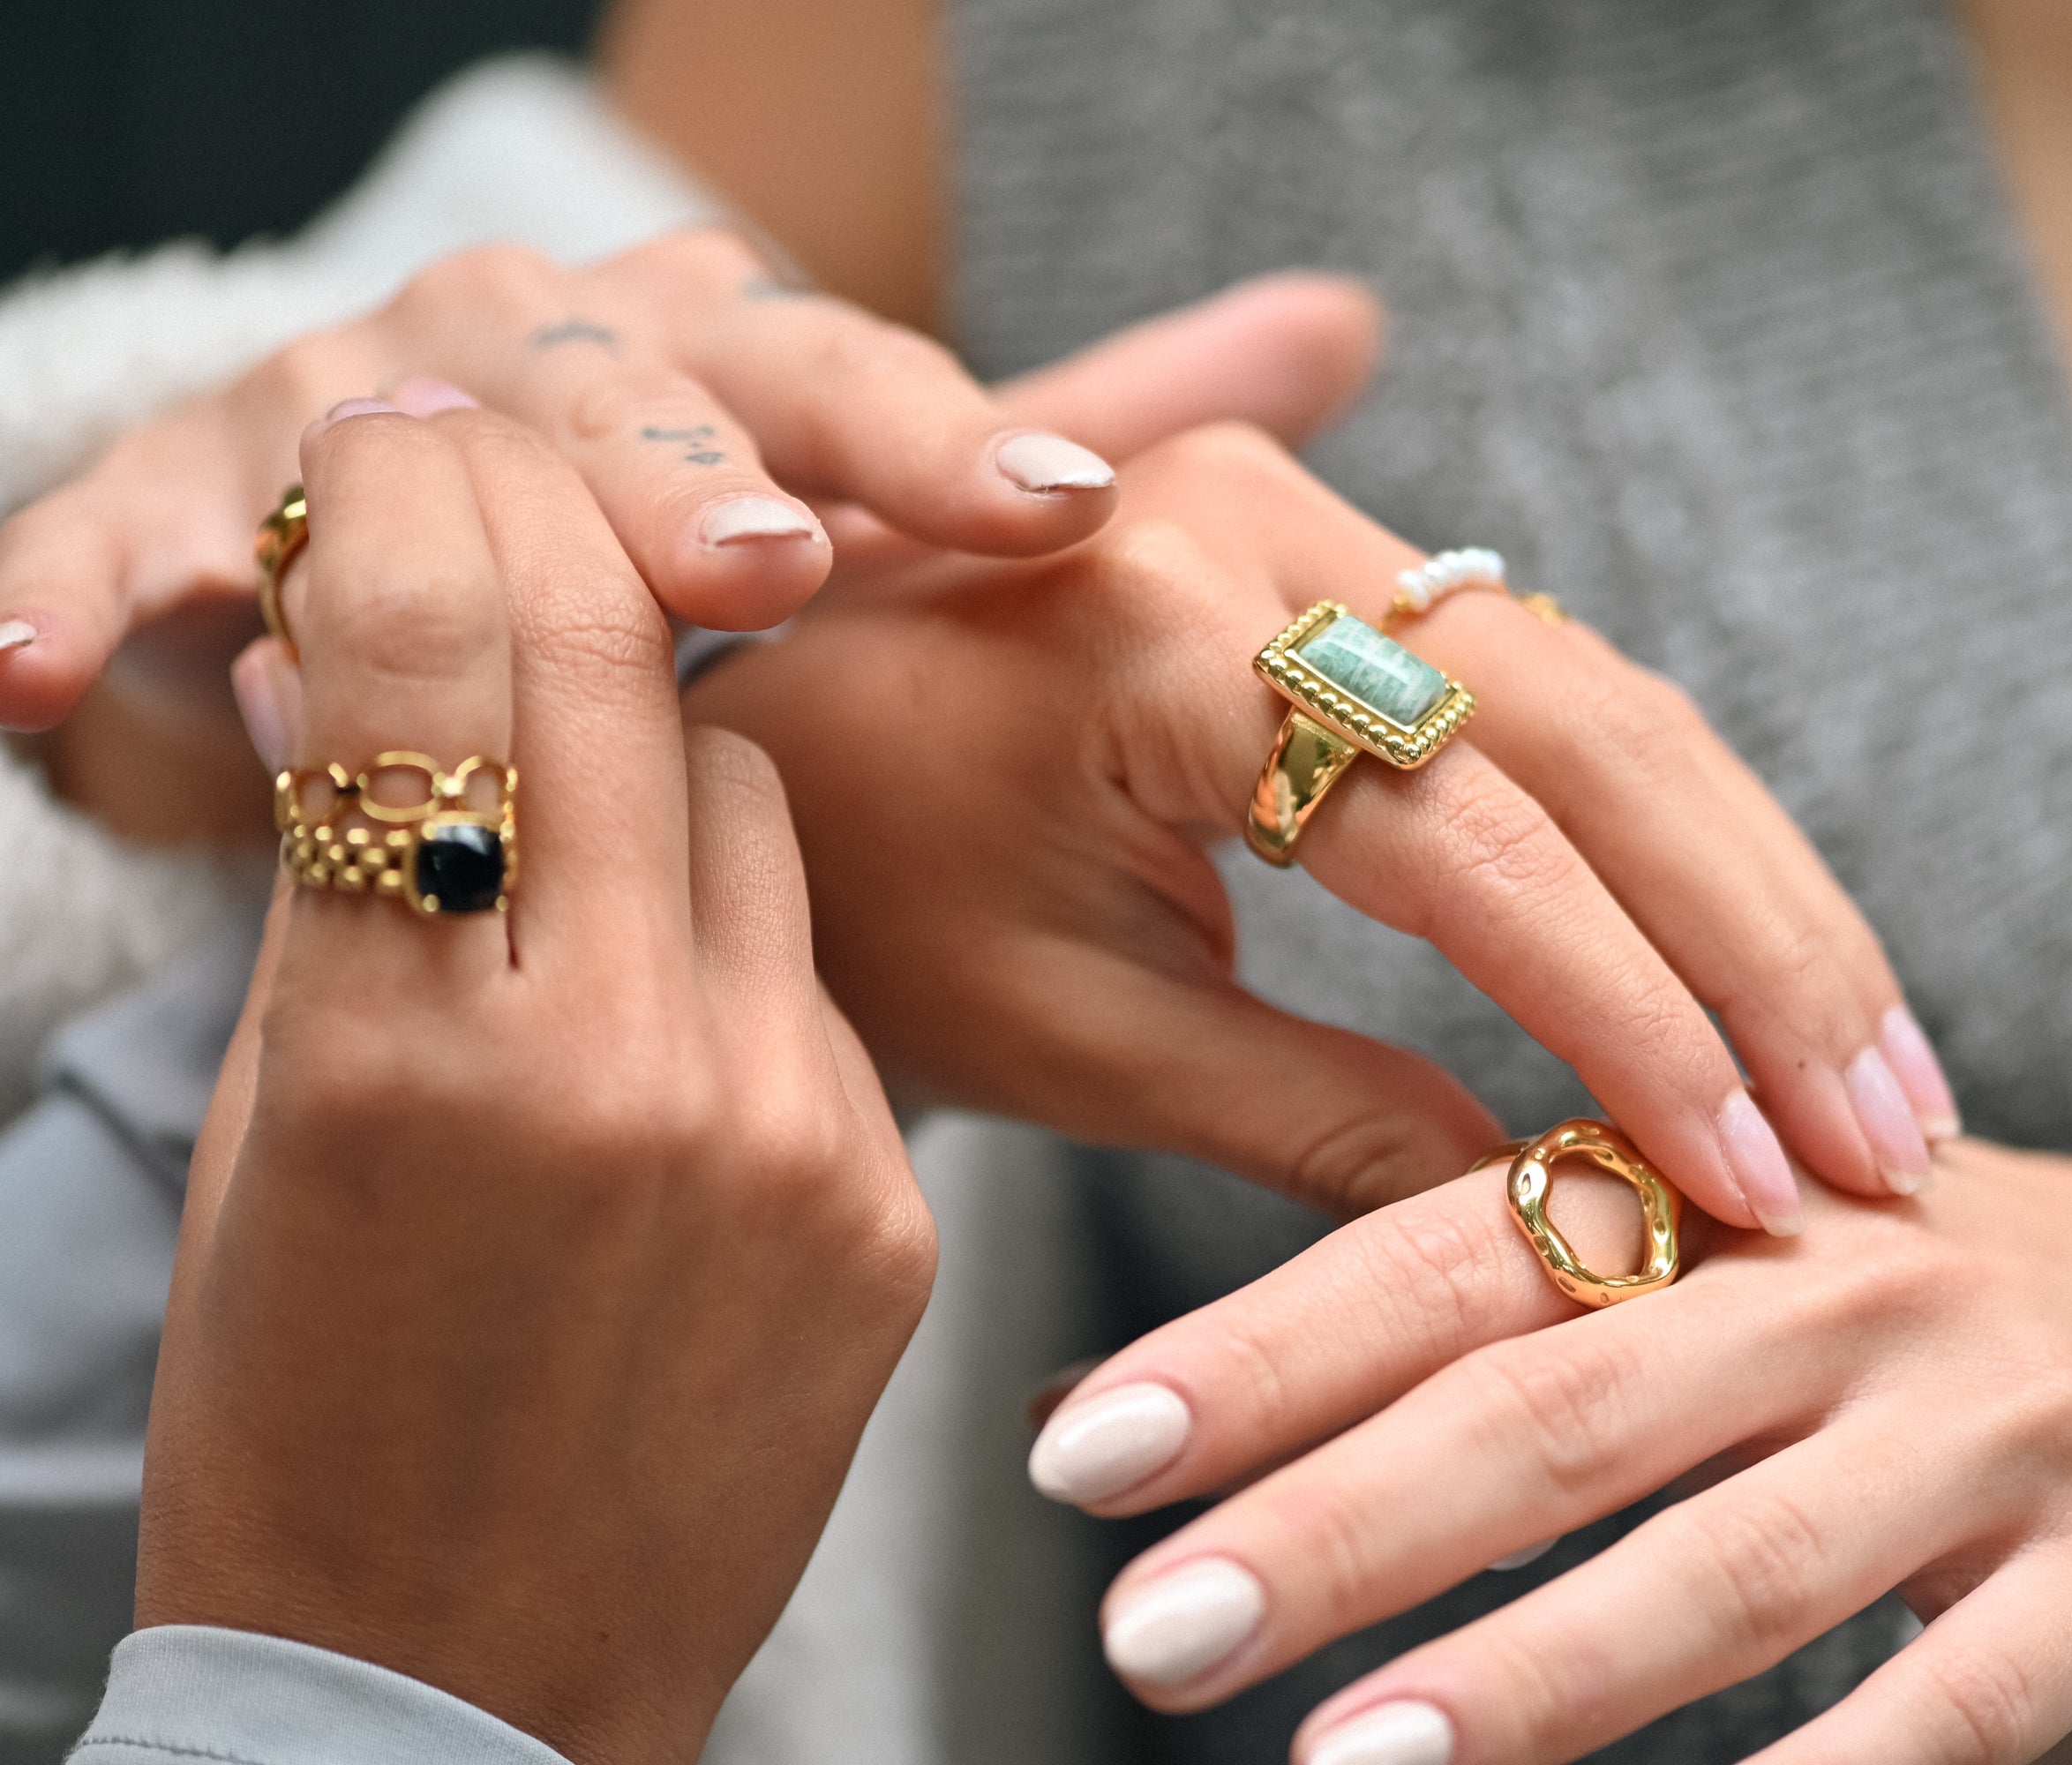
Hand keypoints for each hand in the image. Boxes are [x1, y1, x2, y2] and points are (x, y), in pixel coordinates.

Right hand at [0, 226, 1380, 729]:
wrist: (419, 595)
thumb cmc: (686, 549)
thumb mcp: (884, 492)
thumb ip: (1088, 418)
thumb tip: (1349, 318)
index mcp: (725, 360)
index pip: (849, 382)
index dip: (940, 440)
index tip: (1055, 507)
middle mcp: (541, 354)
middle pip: (619, 393)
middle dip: (680, 469)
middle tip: (761, 564)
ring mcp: (343, 415)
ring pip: (374, 438)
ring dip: (402, 502)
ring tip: (422, 566)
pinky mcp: (164, 508)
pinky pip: (106, 545)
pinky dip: (67, 592)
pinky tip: (25, 672)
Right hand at [136, 396, 932, 1764]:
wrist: (467, 1698)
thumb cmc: (315, 1429)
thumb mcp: (277, 1146)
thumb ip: (339, 898)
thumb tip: (350, 660)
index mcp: (414, 1060)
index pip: (433, 658)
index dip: (411, 501)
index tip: (399, 436)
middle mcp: (626, 1075)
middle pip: (626, 671)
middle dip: (553, 534)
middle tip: (507, 481)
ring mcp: (786, 1139)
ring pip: (756, 796)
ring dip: (668, 750)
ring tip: (586, 804)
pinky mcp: (887, 1208)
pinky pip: (820, 971)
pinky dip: (742, 933)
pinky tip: (674, 998)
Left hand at [689, 423, 1961, 1221]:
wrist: (746, 727)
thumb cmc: (857, 895)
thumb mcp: (1064, 1033)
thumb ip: (1310, 1116)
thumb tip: (1561, 1229)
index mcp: (1161, 626)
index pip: (1472, 837)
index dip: (1637, 1019)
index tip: (1758, 1183)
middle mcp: (1260, 523)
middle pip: (1600, 729)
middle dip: (1762, 945)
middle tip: (1887, 1134)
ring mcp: (1312, 514)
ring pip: (1613, 696)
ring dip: (1756, 891)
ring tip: (1876, 1069)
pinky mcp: (1344, 555)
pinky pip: (1555, 692)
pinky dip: (1676, 839)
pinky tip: (1774, 961)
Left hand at [1035, 1141, 2071, 1762]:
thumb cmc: (1929, 1314)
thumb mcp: (1733, 1258)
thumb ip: (1502, 1298)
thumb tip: (1184, 1387)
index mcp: (1721, 1188)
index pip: (1452, 1256)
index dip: (1262, 1347)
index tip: (1083, 1447)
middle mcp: (1849, 1281)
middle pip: (1564, 1402)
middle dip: (1344, 1520)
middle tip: (1151, 1626)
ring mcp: (1996, 1426)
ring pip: (1734, 1558)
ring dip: (1532, 1672)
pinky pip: (1957, 1704)